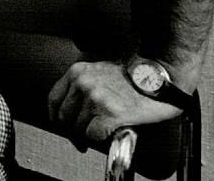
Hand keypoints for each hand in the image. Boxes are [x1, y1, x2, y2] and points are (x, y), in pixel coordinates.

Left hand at [47, 60, 181, 150]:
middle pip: (64, 116)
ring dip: (86, 137)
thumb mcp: (100, 71)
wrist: (160, 78)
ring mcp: (95, 97)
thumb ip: (84, 84)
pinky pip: (93, 134)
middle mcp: (83, 82)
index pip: (54, 98)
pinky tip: (107, 135)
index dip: (56, 117)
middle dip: (71, 132)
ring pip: (78, 128)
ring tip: (97, 137)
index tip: (61, 126)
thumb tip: (73, 108)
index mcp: (78, 71)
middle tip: (80, 141)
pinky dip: (98, 139)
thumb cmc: (134, 78)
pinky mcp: (109, 113)